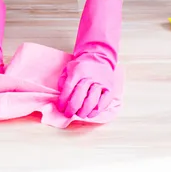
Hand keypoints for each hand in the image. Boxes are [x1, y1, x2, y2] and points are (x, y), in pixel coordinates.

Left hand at [56, 0, 120, 118]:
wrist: (99, 57)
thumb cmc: (82, 66)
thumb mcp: (69, 68)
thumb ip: (63, 79)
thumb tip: (61, 93)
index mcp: (78, 71)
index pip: (68, 88)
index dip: (63, 100)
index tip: (60, 108)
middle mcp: (90, 77)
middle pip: (79, 96)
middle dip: (72, 108)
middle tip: (68, 114)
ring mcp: (101, 83)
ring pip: (92, 101)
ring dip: (83, 111)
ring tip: (79, 114)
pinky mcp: (109, 88)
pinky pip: (103, 102)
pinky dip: (96, 110)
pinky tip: (90, 113)